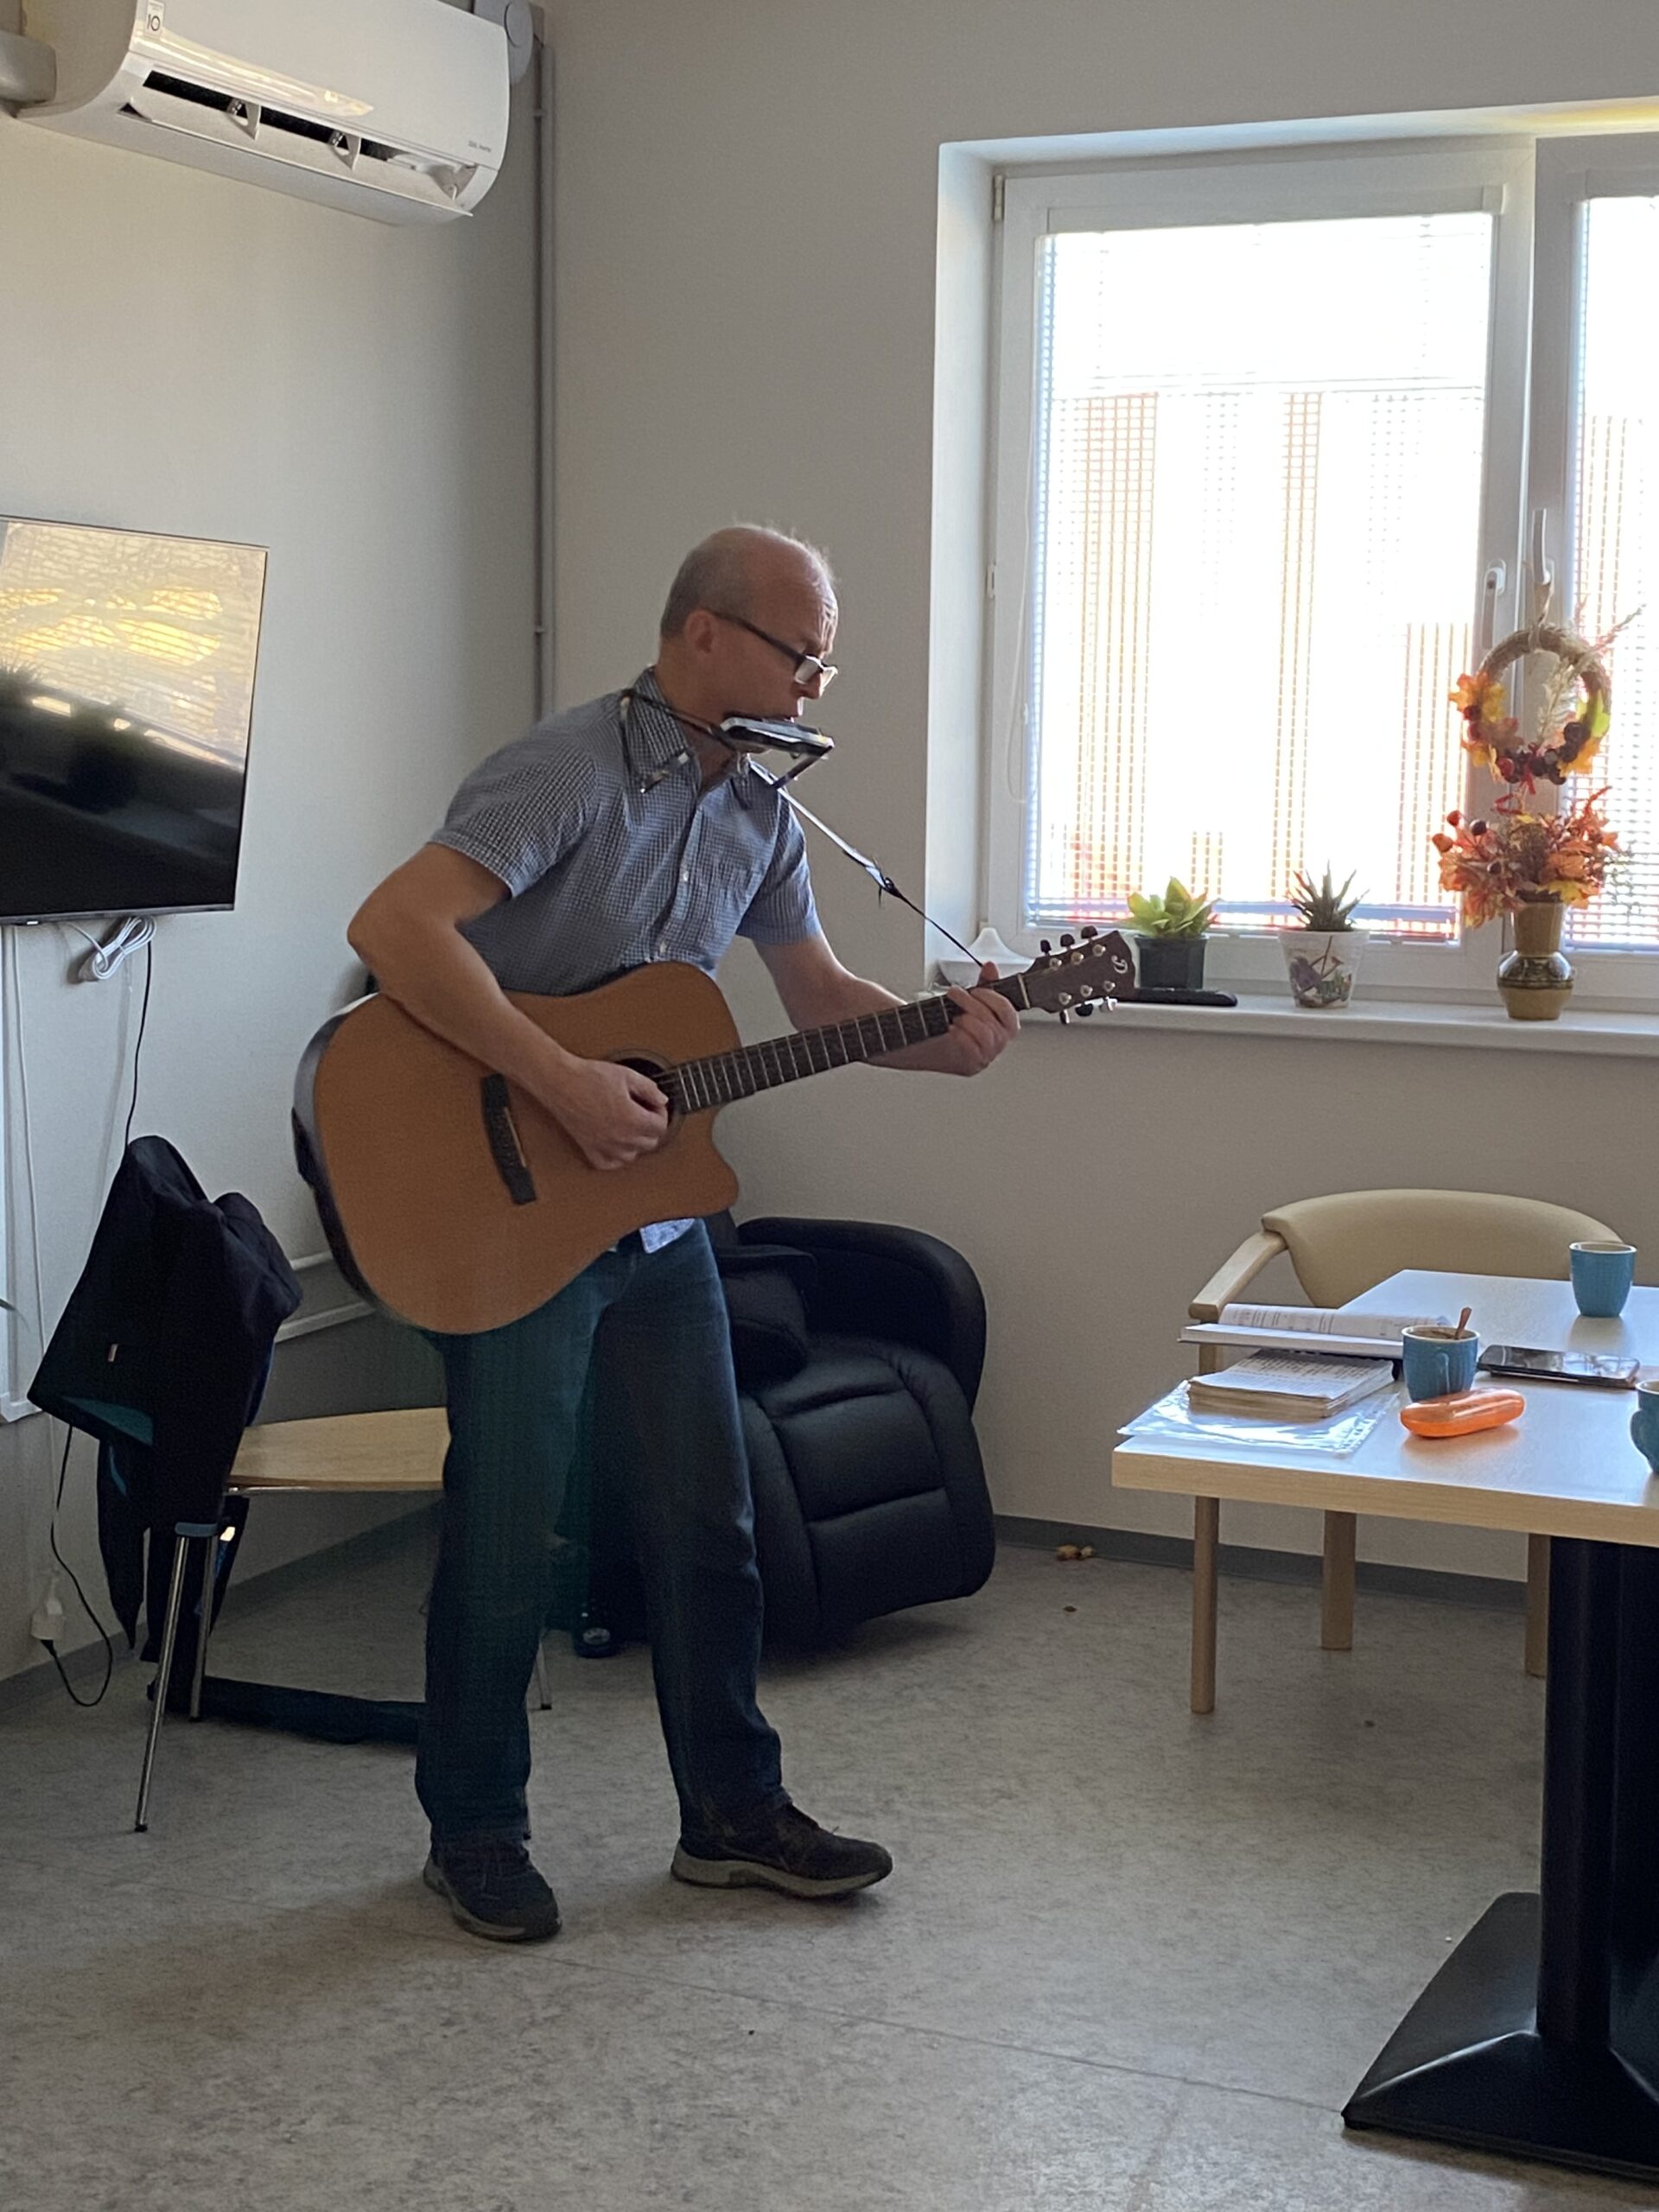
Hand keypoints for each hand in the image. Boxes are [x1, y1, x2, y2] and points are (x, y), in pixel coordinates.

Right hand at [541, 1055, 669, 1169]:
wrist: (560, 1081)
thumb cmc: (588, 1077)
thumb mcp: (626, 1075)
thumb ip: (649, 1089)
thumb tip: (661, 1099)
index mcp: (631, 1119)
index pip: (660, 1127)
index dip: (661, 1113)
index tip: (654, 1105)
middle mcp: (619, 1137)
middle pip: (649, 1143)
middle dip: (651, 1127)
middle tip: (644, 1112)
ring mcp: (603, 1145)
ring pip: (631, 1156)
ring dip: (635, 1143)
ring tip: (631, 1126)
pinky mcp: (588, 1147)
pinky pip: (607, 1163)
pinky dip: (615, 1157)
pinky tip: (616, 1144)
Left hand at [930, 962, 1019, 1075]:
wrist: (921, 1045)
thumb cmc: (947, 1022)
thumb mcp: (968, 1000)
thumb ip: (983, 984)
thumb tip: (991, 967)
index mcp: (1002, 1029)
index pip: (1011, 1016)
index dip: (996, 1000)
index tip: (977, 989)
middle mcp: (996, 1045)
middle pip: (998, 1025)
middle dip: (975, 1005)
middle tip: (956, 994)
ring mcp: (985, 1057)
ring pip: (987, 1037)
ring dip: (969, 1019)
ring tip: (953, 1013)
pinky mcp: (970, 1066)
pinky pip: (973, 1050)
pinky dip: (962, 1035)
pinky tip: (951, 1028)